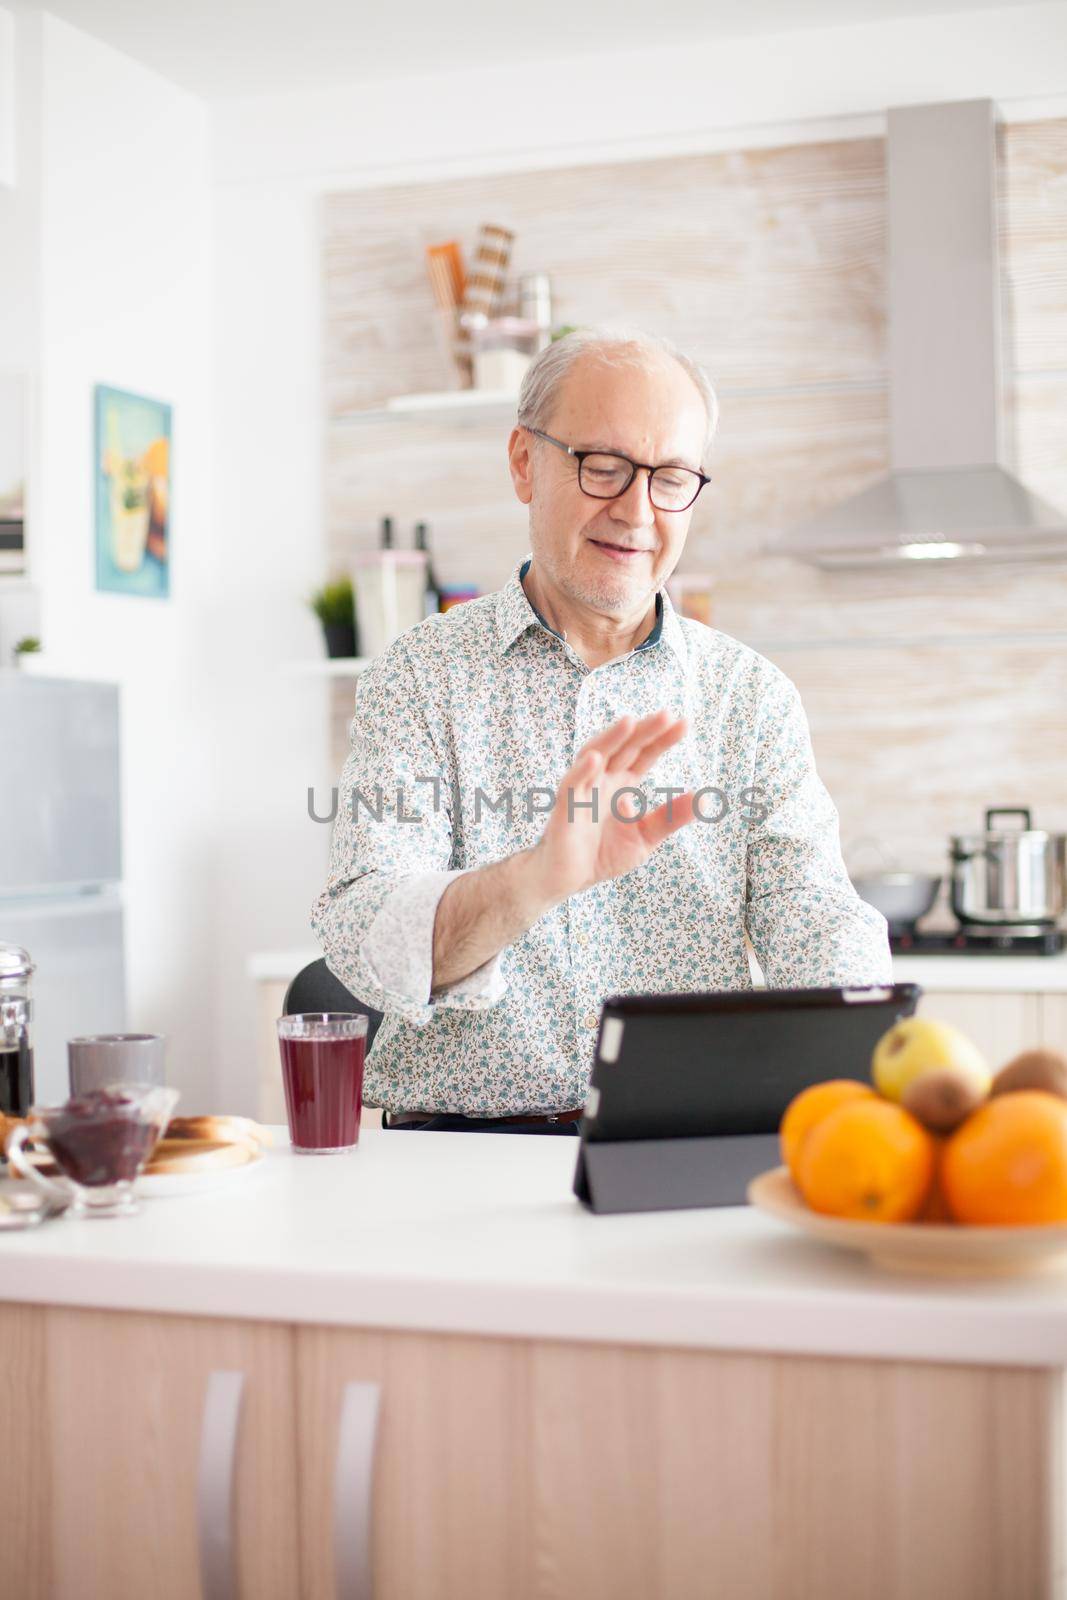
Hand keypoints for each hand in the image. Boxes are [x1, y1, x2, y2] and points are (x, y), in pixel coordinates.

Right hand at [530, 710, 696, 902]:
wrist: (567, 879)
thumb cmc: (602, 855)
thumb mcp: (645, 837)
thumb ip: (670, 817)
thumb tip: (705, 799)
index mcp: (622, 784)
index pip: (645, 754)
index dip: (662, 739)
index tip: (684, 723)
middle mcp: (603, 780)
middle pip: (624, 748)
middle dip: (644, 731)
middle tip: (666, 715)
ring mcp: (582, 790)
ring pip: (595, 755)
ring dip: (611, 738)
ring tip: (629, 722)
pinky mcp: (565, 807)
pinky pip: (571, 784)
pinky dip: (581, 770)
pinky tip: (595, 759)